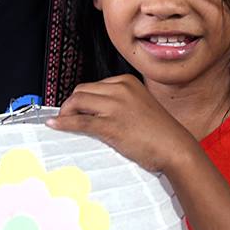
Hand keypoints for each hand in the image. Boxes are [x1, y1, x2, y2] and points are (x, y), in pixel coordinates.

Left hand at [46, 75, 197, 173]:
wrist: (175, 148)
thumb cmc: (161, 132)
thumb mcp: (140, 105)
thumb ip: (120, 102)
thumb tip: (95, 109)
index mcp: (127, 82)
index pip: (94, 84)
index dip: (82, 98)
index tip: (77, 108)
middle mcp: (120, 90)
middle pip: (82, 90)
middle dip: (71, 103)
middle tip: (68, 116)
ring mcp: (115, 107)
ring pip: (77, 101)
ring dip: (66, 112)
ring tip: (64, 122)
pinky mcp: (110, 125)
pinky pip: (79, 121)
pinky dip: (63, 122)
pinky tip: (55, 124)